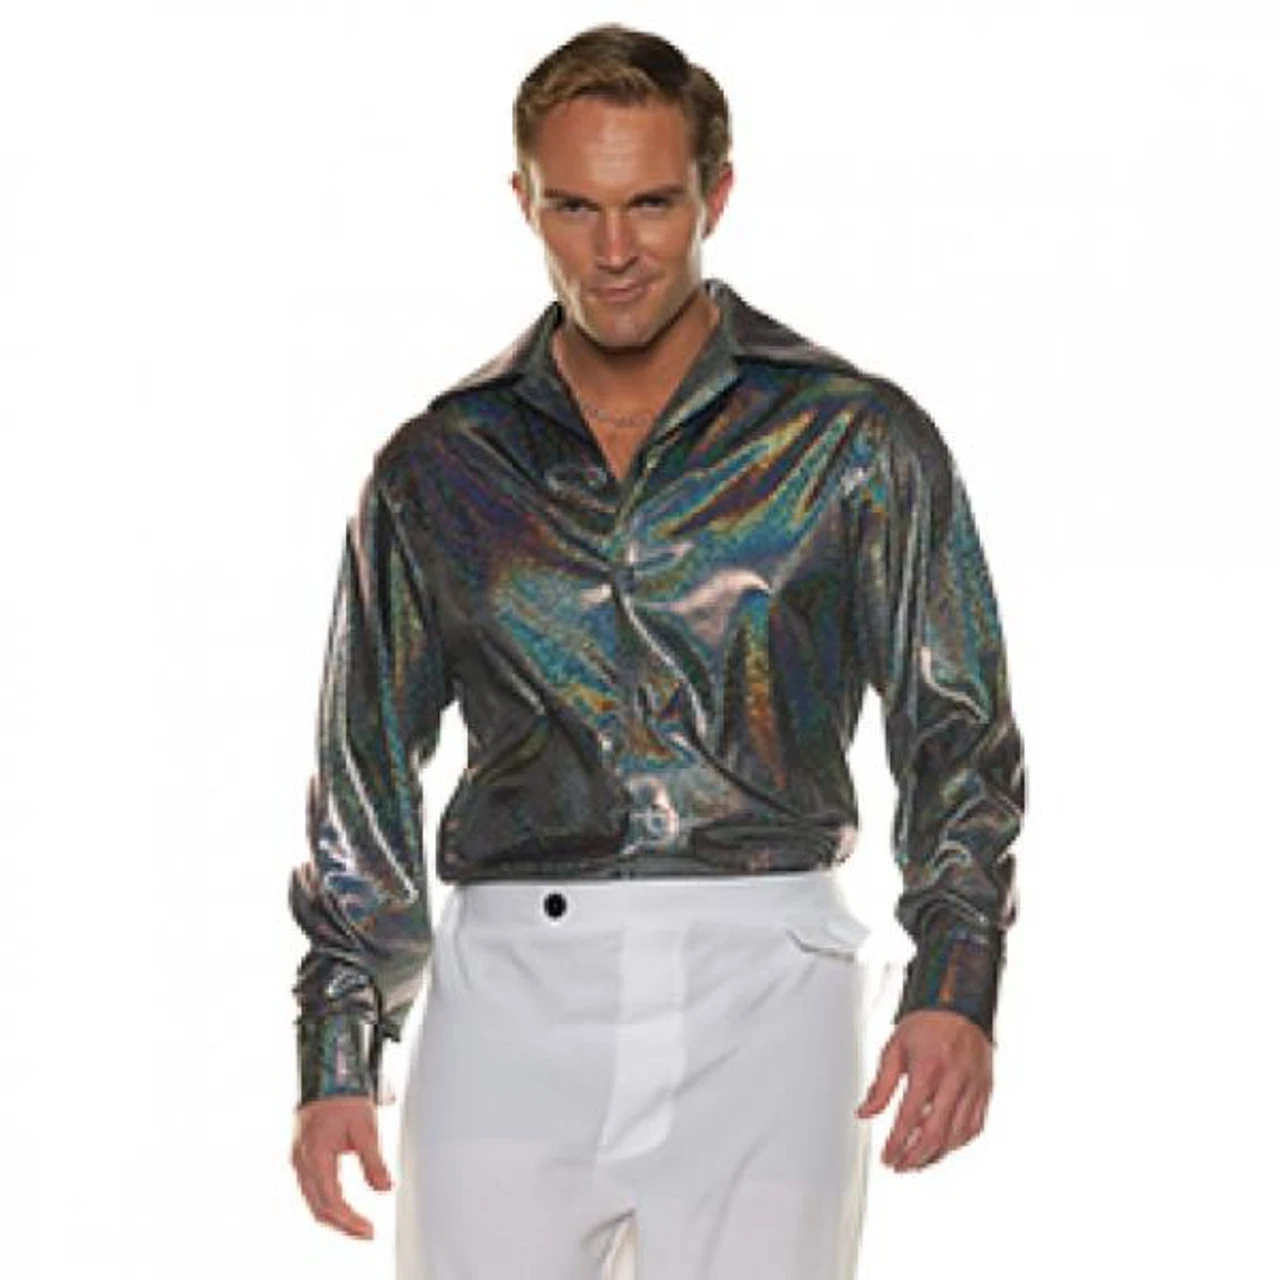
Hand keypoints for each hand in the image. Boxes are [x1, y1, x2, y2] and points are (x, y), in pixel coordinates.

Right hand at [290, 1095, 393, 1237]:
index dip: (350, 1221)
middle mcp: (302, 1162)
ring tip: (357, 1225)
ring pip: (312, 1202)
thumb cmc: (345, 1098)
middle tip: (366, 1233)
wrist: (327, 1077)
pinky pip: (311, 1190)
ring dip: (334, 1217)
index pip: (331, 1201)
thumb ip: (374, 1161)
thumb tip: (385, 1189)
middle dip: (343, 1225)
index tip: (369, 1230)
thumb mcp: (366, 1128)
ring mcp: (298, 1161)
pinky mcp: (301, 1158)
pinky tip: (343, 1208)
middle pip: (318, 1208)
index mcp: (316, 1155)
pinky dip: (326, 1204)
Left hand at [856, 1009, 992, 1171]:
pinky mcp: (985, 1091)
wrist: (958, 1005)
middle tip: (900, 1166)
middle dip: (915, 1156)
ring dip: (935, 1155)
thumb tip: (864, 1113)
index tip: (887, 1157)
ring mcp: (973, 1087)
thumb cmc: (926, 1025)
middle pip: (935, 1133)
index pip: (910, 1118)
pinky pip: (974, 1127)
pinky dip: (957, 1143)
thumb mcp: (894, 1049)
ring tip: (917, 1162)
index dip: (897, 1144)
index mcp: (928, 1068)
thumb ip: (881, 1086)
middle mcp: (954, 1080)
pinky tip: (943, 1147)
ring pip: (957, 1136)